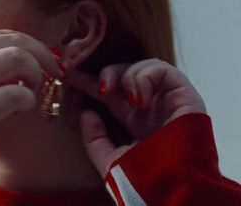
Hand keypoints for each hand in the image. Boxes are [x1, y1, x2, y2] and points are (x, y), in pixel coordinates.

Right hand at [0, 29, 62, 144]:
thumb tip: (21, 53)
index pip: (2, 34)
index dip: (31, 44)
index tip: (45, 58)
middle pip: (15, 42)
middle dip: (43, 56)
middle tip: (54, 72)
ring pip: (17, 59)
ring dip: (36, 74)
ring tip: (33, 90)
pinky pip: (16, 94)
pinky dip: (28, 99)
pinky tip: (22, 108)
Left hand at [65, 58, 206, 175]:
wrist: (172, 188)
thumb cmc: (144, 180)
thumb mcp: (110, 161)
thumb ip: (94, 140)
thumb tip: (86, 114)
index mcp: (135, 121)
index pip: (111, 95)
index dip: (90, 83)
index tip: (70, 77)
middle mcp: (151, 108)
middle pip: (127, 75)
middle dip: (108, 73)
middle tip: (100, 87)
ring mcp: (167, 100)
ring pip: (145, 68)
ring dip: (126, 75)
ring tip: (119, 95)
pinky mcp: (184, 95)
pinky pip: (164, 71)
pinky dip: (146, 77)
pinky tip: (140, 99)